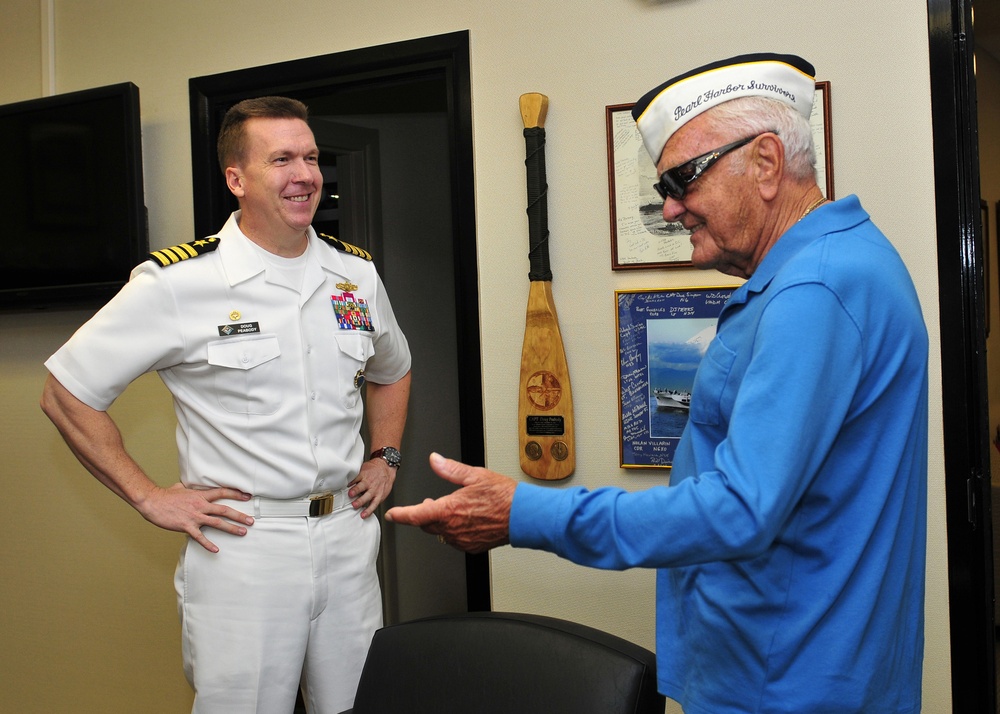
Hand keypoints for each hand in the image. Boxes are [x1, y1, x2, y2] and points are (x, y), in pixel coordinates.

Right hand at [135, 483, 252, 552]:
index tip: (247, 496)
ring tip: (243, 532)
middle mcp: (201, 505)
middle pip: (225, 510)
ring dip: (232, 528)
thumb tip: (189, 485)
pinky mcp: (186, 526)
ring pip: (217, 523)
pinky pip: (200, 537)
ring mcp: (195, 516)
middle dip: (240, 515)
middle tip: (251, 521)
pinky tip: (216, 550)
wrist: (153, 502)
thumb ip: (189, 488)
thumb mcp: (181, 487)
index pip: (222, 493)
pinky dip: (208, 544)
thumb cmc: (166, 495)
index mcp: (200, 495)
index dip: (236, 494)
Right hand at [349, 458, 396, 517]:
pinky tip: (347, 485)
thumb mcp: (383, 491)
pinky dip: (351, 482)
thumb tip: (367, 507)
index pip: (373, 505)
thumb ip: (376, 498)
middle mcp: (373, 489)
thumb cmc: (384, 480)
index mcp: (378, 495)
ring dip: (355, 491)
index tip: (362, 515)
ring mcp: (368, 481)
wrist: (386, 466)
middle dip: (360, 501)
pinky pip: (356, 478)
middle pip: (366, 497)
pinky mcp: (363, 474)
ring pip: (360, 487)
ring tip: (350, 494)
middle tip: (354, 505)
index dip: (368, 511)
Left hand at [385, 452, 515, 552]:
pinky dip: (455, 530)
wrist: (524, 517)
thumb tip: (434, 460)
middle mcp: (452, 528)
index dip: (400, 515)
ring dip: (441, 522)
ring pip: (441, 532)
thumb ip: (450, 469)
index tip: (391, 514)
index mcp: (449, 510)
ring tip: (453, 509)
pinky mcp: (472, 546)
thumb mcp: (475, 475)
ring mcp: (462, 540)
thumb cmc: (504, 496)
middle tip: (430, 503)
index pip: (415, 515)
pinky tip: (467, 520)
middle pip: (426, 524)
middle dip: (424, 514)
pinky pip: (455, 540)